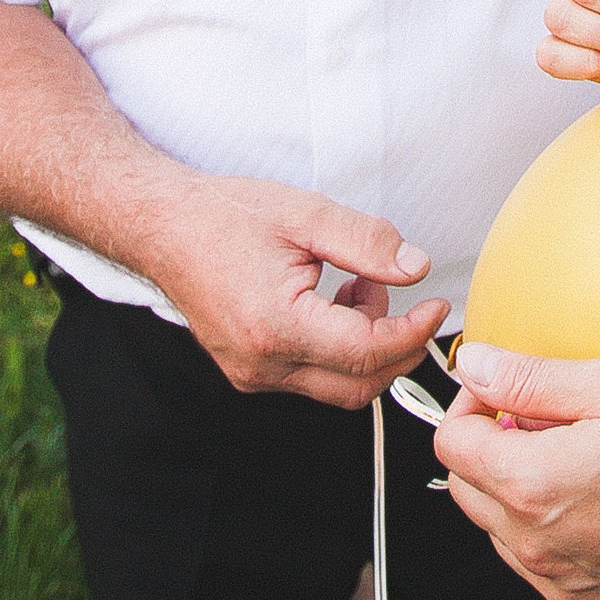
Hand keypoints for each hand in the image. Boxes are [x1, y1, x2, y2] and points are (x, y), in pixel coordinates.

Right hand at [143, 175, 448, 407]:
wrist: (162, 227)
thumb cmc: (225, 215)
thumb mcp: (305, 213)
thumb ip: (366, 242)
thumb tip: (416, 269)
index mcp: (277, 326)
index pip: (367, 352)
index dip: (413, 331)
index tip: (437, 304)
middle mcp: (262, 363)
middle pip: (358, 385)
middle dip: (396, 348)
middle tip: (408, 300)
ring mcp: (252, 374)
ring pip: (336, 387)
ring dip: (365, 346)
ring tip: (358, 285)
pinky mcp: (248, 372)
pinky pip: (310, 377)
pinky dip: (337, 348)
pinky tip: (333, 300)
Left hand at [433, 343, 599, 599]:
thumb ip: (529, 377)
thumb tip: (474, 365)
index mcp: (531, 486)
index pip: (450, 442)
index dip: (473, 404)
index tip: (506, 391)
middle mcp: (538, 548)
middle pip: (468, 490)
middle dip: (493, 448)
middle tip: (549, 420)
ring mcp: (566, 587)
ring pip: (504, 534)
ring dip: (523, 494)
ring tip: (587, 462)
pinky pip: (550, 570)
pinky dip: (561, 537)